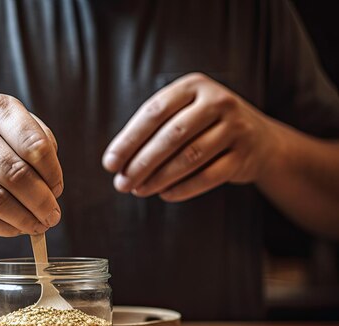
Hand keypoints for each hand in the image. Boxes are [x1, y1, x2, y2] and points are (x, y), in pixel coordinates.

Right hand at [0, 94, 62, 236]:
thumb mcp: (11, 130)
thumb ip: (38, 146)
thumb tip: (52, 188)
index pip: (33, 143)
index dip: (52, 172)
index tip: (57, 189)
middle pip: (14, 172)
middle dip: (41, 201)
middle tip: (52, 217)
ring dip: (23, 218)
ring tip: (38, 226)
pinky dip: (2, 227)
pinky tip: (14, 229)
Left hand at [102, 73, 274, 200]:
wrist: (260, 139)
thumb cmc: (205, 126)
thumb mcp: (183, 113)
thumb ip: (152, 129)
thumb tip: (115, 161)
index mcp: (194, 86)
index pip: (153, 112)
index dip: (128, 140)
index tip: (110, 164)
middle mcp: (217, 101)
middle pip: (171, 135)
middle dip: (141, 163)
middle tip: (121, 183)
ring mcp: (235, 127)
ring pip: (190, 157)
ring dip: (159, 178)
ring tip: (138, 191)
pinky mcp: (244, 154)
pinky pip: (209, 176)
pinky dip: (183, 188)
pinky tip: (164, 195)